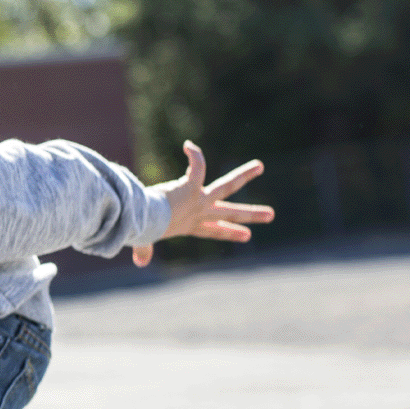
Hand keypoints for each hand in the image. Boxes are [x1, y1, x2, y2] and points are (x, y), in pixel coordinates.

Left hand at [133, 142, 274, 266]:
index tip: (246, 235)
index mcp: (189, 226)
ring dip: (244, 175)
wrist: (145, 221)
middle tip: (271, 214)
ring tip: (259, 166)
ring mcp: (199, 200)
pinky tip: (188, 145)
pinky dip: (195, 156)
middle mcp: (200, 213)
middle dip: (251, 214)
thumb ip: (143, 249)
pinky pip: (199, 167)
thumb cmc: (143, 229)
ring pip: (227, 186)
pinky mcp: (193, 187)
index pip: (213, 230)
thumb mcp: (145, 240)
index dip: (229, 232)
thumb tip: (139, 263)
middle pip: (230, 213)